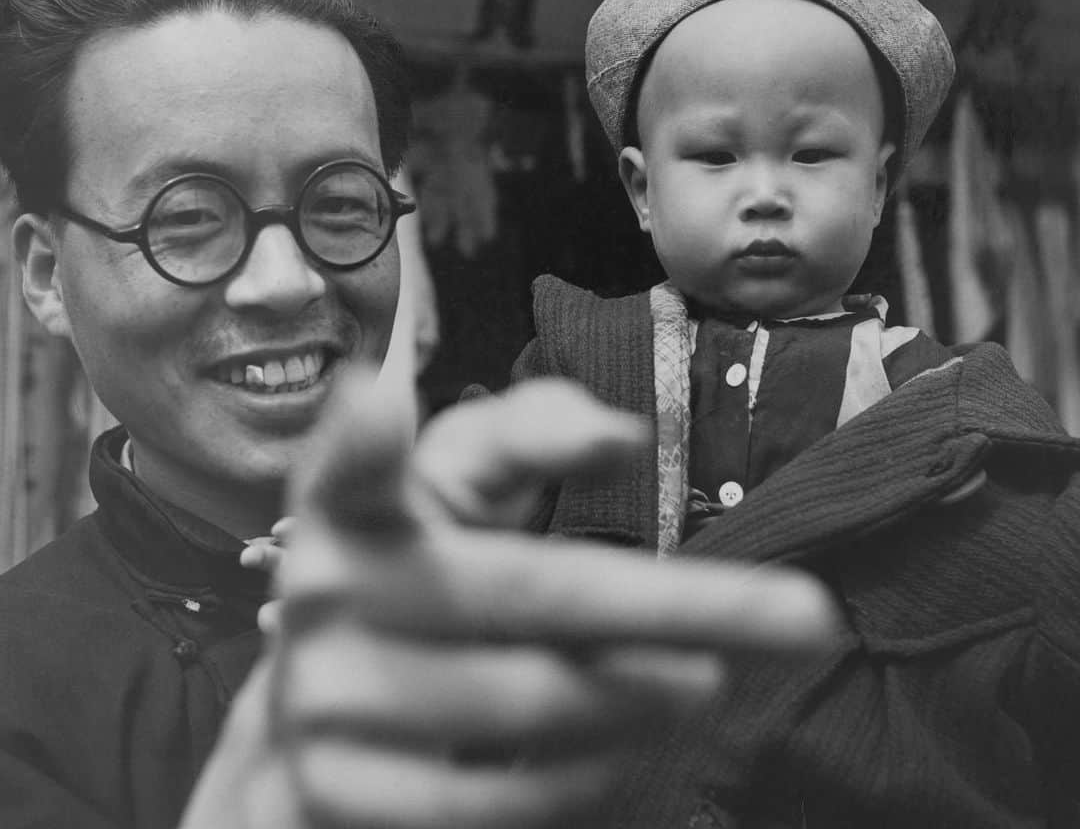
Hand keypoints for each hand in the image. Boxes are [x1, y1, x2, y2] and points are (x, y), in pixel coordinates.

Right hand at [184, 368, 840, 828]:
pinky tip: (633, 746)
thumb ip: (534, 432)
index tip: (379, 401)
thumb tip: (622, 435)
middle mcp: (322, 594)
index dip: (361, 437)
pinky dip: (586, 779)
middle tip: (806, 619)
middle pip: (530, 593)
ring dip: (646, 699)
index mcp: (356, 502)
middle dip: (682, 608)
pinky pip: (493, 806)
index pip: (350, 464)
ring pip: (530, 708)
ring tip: (714, 683)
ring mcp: (322, 704)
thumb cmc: (430, 565)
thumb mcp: (472, 483)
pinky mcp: (331, 799)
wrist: (333, 702)